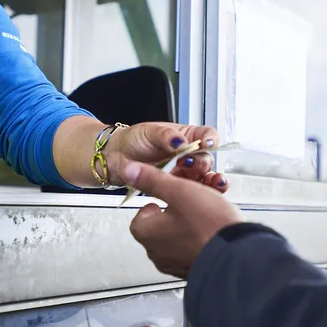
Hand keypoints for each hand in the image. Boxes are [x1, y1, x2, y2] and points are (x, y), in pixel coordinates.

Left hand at [106, 122, 229, 191]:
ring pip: (202, 177)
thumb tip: (180, 141)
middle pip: (206, 158)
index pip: (206, 136)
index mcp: (186, 136)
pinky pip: (189, 191)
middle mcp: (188, 154)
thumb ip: (166, 136)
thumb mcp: (149, 132)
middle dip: (201, 162)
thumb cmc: (133, 140)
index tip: (206, 144)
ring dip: (203, 180)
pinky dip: (194, 193)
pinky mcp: (176, 187)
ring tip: (193, 179)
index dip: (210, 139)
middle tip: (187, 163)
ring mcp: (183, 172)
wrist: (116, 158)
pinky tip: (193, 193)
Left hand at [122, 161, 244, 278]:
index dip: (155, 202)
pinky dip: (199, 238)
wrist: (237, 256)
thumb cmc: (208, 224)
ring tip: (205, 213)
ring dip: (188, 223)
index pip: (140, 216)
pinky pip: (191, 249)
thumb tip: (130, 171)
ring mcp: (175, 264)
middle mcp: (157, 253)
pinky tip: (213, 228)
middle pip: (160, 225)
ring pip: (176, 236)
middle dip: (174, 211)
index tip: (168, 195)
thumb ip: (153, 180)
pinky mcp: (194, 269)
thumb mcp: (179, 191)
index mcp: (148, 234)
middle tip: (190, 201)